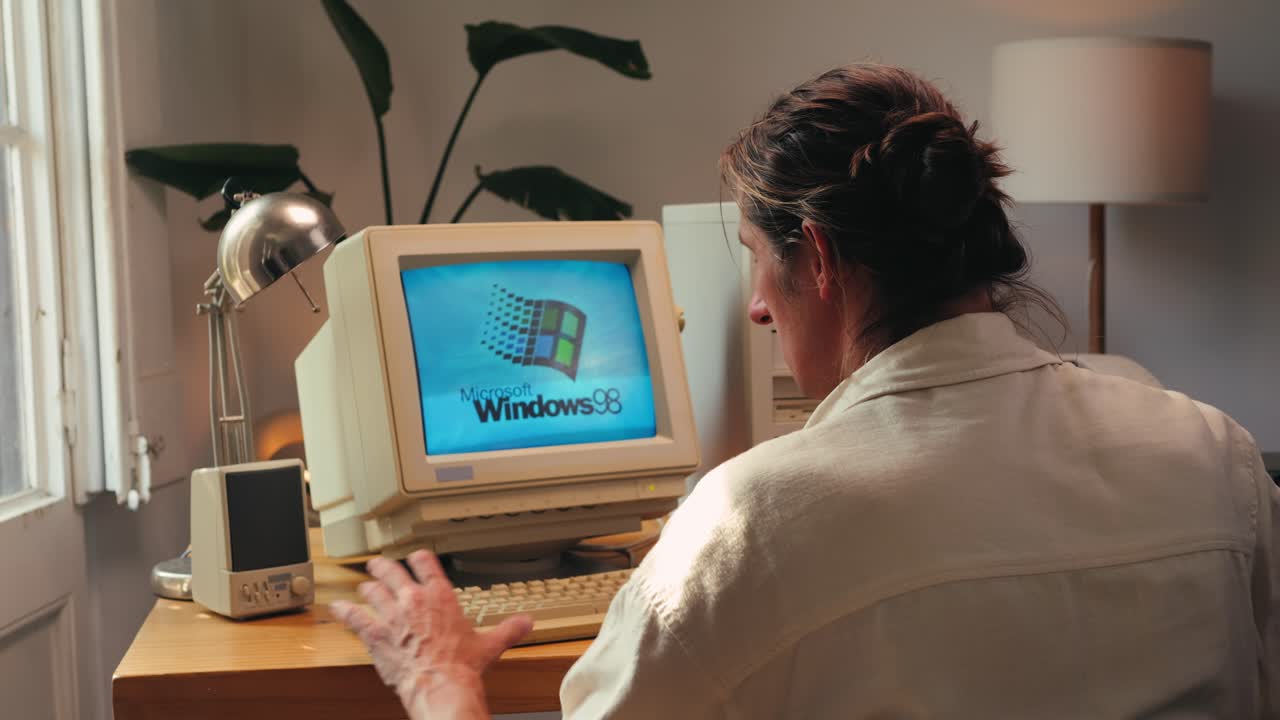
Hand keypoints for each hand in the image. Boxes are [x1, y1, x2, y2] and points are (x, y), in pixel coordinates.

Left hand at [331, 551, 532, 719]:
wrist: (440, 686)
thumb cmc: (462, 667)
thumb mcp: (489, 645)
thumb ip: (508, 630)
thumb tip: (526, 624)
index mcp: (440, 596)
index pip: (425, 563)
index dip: (418, 557)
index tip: (414, 557)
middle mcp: (413, 599)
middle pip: (392, 571)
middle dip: (383, 566)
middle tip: (377, 565)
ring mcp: (391, 615)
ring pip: (372, 591)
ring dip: (367, 588)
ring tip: (363, 586)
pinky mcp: (374, 634)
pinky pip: (354, 617)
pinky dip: (344, 611)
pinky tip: (337, 607)